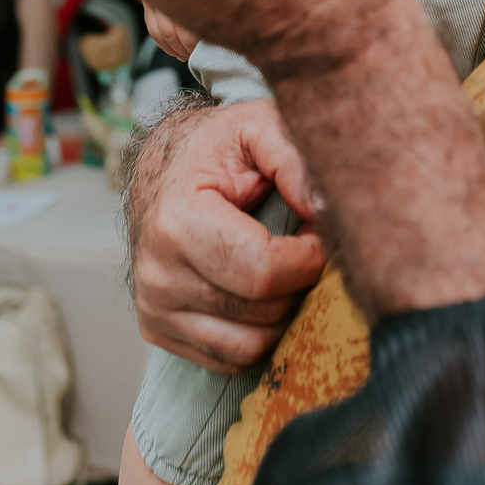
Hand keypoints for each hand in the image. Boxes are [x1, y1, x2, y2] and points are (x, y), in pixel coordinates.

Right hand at [126, 98, 327, 368]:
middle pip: (261, 314)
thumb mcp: (258, 126)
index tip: (321, 234)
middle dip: (299, 283)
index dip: (308, 259)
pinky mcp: (159, 331)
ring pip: (249, 346)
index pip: (262, 273)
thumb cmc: (216, 146)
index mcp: (178, 221)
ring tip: (285, 267)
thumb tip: (329, 209)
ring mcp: (155, 308)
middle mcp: (158, 273)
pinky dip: (258, 331)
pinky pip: (230, 358)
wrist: (162, 168)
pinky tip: (260, 290)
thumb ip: (295, 160)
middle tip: (306, 246)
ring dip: (282, 312)